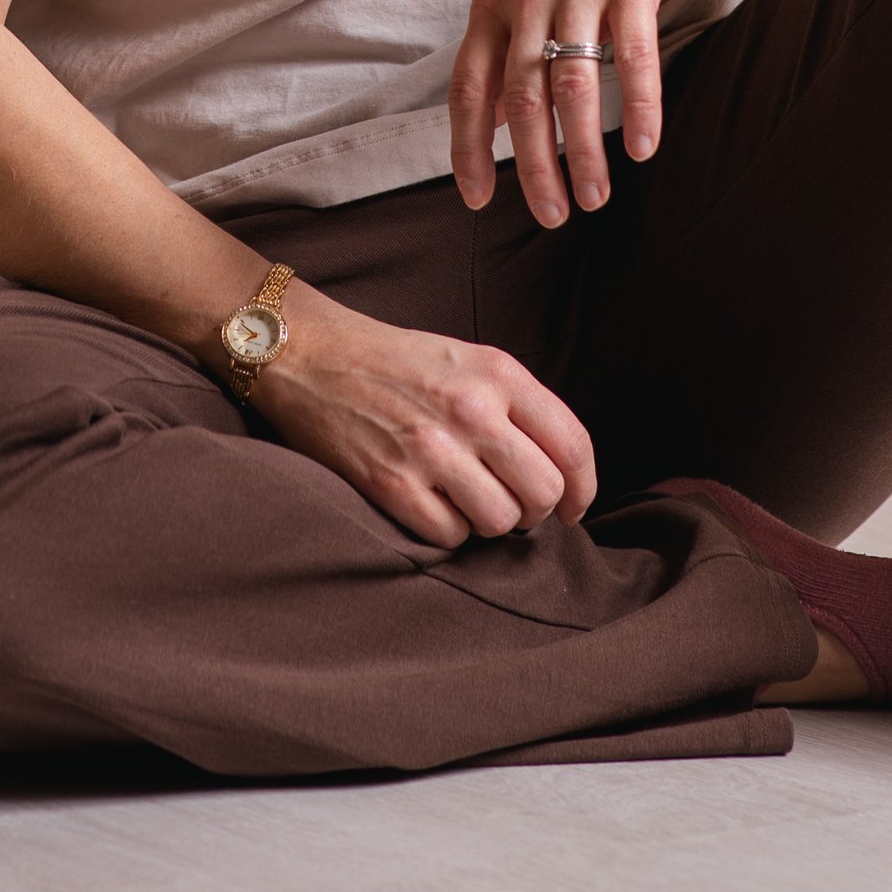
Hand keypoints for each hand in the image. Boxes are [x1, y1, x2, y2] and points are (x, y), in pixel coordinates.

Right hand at [255, 290, 595, 547]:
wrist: (308, 355)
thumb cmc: (393, 361)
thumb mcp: (466, 359)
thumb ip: (515, 406)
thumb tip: (560, 475)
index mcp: (496, 372)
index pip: (572, 446)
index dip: (583, 489)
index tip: (573, 507)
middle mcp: (470, 409)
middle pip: (544, 493)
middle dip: (535, 510)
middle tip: (511, 504)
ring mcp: (430, 448)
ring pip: (500, 521)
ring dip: (487, 521)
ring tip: (462, 497)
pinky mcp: (392, 483)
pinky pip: (451, 537)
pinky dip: (447, 531)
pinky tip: (429, 502)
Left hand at [448, 0, 695, 226]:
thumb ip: (505, 33)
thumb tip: (495, 109)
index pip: (470, 84)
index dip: (470, 145)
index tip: (476, 198)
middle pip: (521, 97)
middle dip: (532, 165)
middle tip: (549, 216)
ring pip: (574, 84)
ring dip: (583, 150)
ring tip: (596, 198)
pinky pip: (633, 55)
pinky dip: (639, 106)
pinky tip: (646, 147)